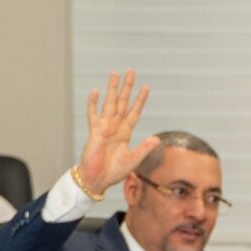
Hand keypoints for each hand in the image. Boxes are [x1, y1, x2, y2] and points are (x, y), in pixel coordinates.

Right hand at [76, 69, 156, 199]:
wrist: (97, 180)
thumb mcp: (133, 160)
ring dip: (112, 88)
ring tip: (114, 73)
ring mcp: (105, 127)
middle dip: (127, 87)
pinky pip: (93, 114)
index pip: (135, 111)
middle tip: (131, 71)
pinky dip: (93, 103)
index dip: (140, 99)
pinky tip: (96, 91)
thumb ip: (144, 149)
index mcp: (126, 132)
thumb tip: (157, 139)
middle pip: (122, 101)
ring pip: (109, 103)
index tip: (146, 86)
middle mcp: (116, 126)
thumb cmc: (114, 172)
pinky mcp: (95, 131)